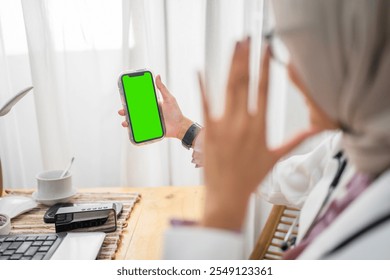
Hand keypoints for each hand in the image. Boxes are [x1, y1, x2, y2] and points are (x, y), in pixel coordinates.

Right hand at [118, 75, 192, 138]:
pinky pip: (140, 130)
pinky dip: (133, 130)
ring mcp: (149, 121)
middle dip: (126, 111)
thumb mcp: (168, 99)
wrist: (180, 127)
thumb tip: (158, 76)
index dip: (131, 100)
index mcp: (152, 104)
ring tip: (124, 122)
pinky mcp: (150, 130)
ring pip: (135, 121)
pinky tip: (129, 129)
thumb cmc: (176, 112)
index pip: (139, 102)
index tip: (124, 98)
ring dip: (128, 121)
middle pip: (134, 112)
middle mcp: (149, 113)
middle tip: (121, 111)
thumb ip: (162, 88)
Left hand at [199, 38, 318, 230]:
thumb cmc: (251, 177)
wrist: (227, 194)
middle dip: (245, 58)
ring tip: (233, 46)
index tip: (265, 50)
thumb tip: (315, 130)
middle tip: (247, 39)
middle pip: (245, 82)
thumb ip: (296, 139)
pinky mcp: (209, 130)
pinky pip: (205, 103)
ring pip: (228, 88)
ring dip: (231, 64)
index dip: (265, 67)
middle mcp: (243, 122)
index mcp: (260, 126)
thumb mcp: (276, 157)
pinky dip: (202, 85)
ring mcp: (224, 125)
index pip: (264, 90)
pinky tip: (200, 69)